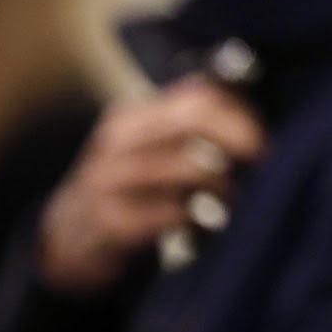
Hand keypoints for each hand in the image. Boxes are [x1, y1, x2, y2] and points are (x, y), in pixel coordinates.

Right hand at [38, 77, 263, 293]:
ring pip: (189, 167)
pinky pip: (174, 213)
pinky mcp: (113, 221)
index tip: (262, 136)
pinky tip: (202, 226)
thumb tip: (253, 120)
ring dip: (223, 185)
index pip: (197, 94)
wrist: (68, 238)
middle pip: (194, 118)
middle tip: (261, 160)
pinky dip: (200, 220)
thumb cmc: (128, 189)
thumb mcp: (147, 149)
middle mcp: (119, 140)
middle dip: (238, 136)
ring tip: (229, 200)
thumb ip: (190, 129)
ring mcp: (111, 179)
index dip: (239, 112)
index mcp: (133, 116)